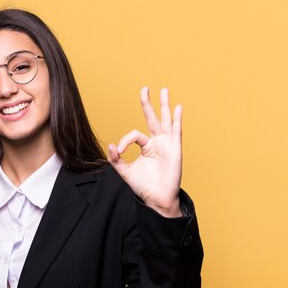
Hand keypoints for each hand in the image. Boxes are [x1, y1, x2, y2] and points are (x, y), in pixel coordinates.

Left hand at [108, 87, 182, 217]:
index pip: (134, 135)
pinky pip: (176, 131)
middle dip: (148, 103)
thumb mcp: (125, 172)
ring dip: (165, 105)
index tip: (118, 152)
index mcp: (146, 146)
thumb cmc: (143, 186)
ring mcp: (167, 144)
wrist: (157, 199)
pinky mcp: (175, 149)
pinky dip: (177, 119)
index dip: (124, 141)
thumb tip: (109, 145)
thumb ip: (116, 160)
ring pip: (166, 120)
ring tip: (164, 90)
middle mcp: (157, 142)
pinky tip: (177, 107)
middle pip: (153, 118)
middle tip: (145, 88)